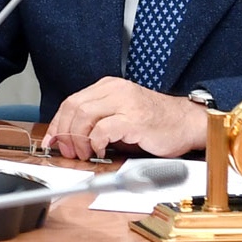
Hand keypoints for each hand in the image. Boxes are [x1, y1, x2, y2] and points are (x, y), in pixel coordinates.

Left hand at [43, 78, 208, 159]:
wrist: (188, 123)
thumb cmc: (156, 123)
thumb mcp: (121, 114)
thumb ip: (97, 120)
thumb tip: (69, 138)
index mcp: (108, 87)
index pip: (71, 102)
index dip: (57, 123)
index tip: (52, 140)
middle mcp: (115, 90)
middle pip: (73, 107)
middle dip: (64, 132)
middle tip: (68, 151)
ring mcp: (125, 103)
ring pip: (84, 116)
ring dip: (78, 139)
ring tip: (84, 154)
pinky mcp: (134, 119)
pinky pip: (103, 130)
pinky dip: (96, 143)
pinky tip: (101, 152)